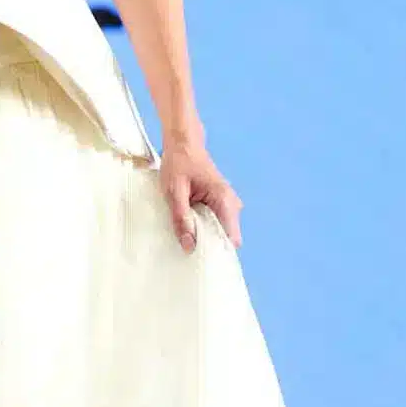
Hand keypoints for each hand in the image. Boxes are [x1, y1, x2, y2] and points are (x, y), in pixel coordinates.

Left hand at [159, 133, 241, 253]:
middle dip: (208, 247)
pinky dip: (202, 229)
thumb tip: (188, 246)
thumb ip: (181, 218)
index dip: (217, 252)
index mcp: (224, 201)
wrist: (182, 143)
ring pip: (219, 232)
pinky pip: (214, 224)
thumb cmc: (179, 164)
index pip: (230, 238)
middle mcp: (231, 205)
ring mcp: (227, 205)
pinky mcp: (219, 204)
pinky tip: (187, 230)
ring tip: (184, 239)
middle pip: (225, 238)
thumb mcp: (174, 192)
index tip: (202, 262)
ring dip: (203, 238)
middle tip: (186, 253)